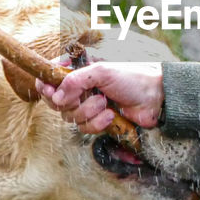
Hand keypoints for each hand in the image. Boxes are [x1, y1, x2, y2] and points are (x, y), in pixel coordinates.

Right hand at [39, 61, 162, 132]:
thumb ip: (75, 80)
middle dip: (70, 102)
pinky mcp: (97, 121)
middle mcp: (79, 88)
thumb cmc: (131, 78)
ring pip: (70, 117)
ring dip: (88, 112)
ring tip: (105, 103)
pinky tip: (111, 116)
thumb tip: (55, 97)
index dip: (45, 86)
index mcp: (77, 71)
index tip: (50, 91)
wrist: (154, 99)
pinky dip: (97, 123)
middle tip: (85, 96)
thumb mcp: (102, 72)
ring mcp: (87, 105)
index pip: (49, 77)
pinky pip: (85, 128)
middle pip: (55, 102)